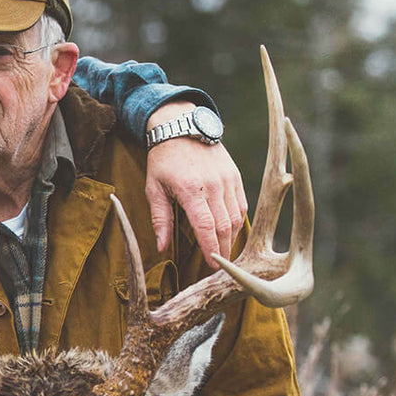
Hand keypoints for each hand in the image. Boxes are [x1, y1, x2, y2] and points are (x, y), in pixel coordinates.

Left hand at [144, 103, 246, 267]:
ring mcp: (228, 180)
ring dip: (231, 239)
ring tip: (224, 256)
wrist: (182, 126)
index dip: (210, 249)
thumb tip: (161, 248)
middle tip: (219, 269)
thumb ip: (160, 219)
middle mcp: (214, 185)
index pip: (206, 226)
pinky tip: (230, 234)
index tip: (212, 267)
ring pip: (236, 218)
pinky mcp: (235, 176)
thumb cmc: (163, 160)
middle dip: (223, 251)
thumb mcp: (154, 188)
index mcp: (191, 189)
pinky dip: (237, 222)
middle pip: (224, 226)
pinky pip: (241, 205)